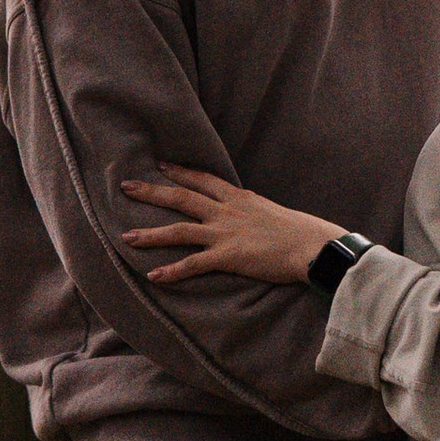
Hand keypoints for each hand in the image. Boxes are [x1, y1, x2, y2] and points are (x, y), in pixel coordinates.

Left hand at [122, 166, 340, 287]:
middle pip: (181, 197)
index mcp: (239, 198)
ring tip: (127, 237)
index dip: (180, 172)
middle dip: (152, 191)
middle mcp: (227, 211)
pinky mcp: (228, 256)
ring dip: (150, 234)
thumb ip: (254, 210)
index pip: (203, 179)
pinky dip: (172, 271)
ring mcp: (225, 233)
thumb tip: (249, 213)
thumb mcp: (272, 211)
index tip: (162, 165)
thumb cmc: (301, 232)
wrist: (313, 245)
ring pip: (179, 230)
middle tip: (126, 186)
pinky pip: (193, 264)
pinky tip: (153, 276)